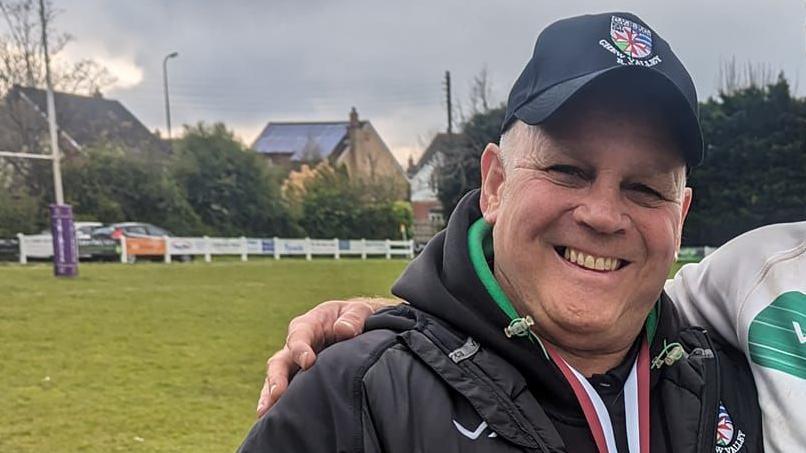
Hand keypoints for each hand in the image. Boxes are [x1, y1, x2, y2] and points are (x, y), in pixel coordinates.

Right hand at [256, 297, 395, 417]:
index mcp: (309, 324)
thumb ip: (353, 319)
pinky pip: (285, 391)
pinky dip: (278, 404)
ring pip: (277, 378)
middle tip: (278, 393)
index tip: (308, 362)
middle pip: (280, 360)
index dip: (301, 348)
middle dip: (277, 377)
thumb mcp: (358, 312)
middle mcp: (296, 345)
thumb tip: (343, 330)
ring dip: (270, 394)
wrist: (355, 327)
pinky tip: (272, 419)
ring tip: (265, 413)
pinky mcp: (299, 378)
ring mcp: (295, 363)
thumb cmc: (355, 318)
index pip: (299, 335)